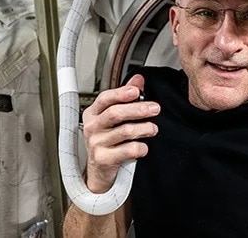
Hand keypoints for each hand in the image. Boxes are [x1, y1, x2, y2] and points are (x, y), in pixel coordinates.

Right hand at [82, 74, 159, 193]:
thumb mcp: (113, 118)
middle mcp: (92, 127)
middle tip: (155, 108)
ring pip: (125, 131)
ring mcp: (96, 143)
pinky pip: (128, 150)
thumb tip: (138, 79)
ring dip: (144, 128)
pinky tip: (144, 147)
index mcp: (93, 114)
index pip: (105, 98)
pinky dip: (141, 148)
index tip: (136, 91)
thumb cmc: (108, 140)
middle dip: (138, 109)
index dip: (121, 93)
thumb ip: (125, 97)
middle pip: (115, 113)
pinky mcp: (103, 159)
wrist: (100, 168)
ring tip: (153, 128)